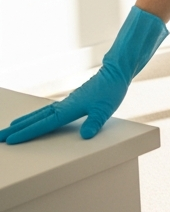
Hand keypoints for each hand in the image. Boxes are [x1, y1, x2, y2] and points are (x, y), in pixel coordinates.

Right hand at [2, 7, 166, 143]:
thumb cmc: (111, 90)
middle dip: (17, 129)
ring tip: (10, 128)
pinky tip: (35, 118)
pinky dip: (37, 115)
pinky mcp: (71, 100)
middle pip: (36, 119)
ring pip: (40, 114)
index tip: (11, 139)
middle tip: (0, 137)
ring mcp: (66, 102)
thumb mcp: (106, 109)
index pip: (45, 124)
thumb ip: (95, 123)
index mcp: (69, 109)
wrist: (115, 72)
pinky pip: (48, 110)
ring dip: (25, 122)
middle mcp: (64, 105)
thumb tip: (85, 136)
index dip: (28, 132)